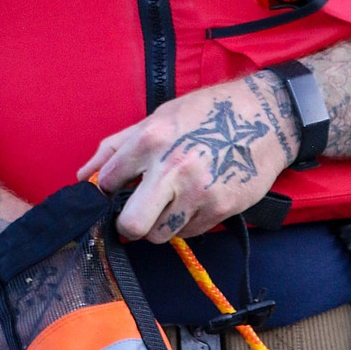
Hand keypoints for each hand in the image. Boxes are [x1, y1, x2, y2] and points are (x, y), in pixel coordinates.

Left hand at [78, 72, 298, 242]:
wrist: (266, 118)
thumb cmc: (207, 114)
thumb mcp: (160, 116)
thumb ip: (117, 146)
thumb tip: (84, 175)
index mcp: (151, 139)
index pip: (109, 183)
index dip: (108, 190)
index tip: (117, 190)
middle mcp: (173, 168)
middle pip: (131, 225)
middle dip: (128, 224)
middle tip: (136, 212)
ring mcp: (199, 192)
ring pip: (159, 235)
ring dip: (159, 224)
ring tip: (171, 201)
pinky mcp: (221, 209)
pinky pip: (188, 233)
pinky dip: (186, 223)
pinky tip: (196, 199)